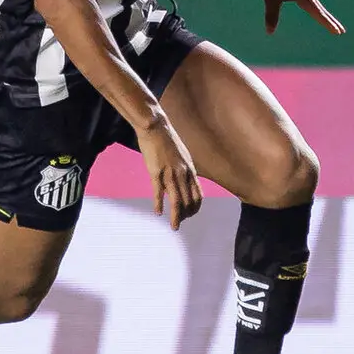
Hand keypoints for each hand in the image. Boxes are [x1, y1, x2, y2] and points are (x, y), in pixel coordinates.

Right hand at [138, 112, 202, 228]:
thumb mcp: (181, 156)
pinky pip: (158, 192)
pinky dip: (159, 204)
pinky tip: (158, 213)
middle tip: (179, 224)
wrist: (156, 127)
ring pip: (176, 200)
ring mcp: (169, 173)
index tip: (190, 215)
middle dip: (185, 215)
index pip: (198, 195)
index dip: (195, 208)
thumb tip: (181, 181)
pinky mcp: (155, 171)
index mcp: (190, 170)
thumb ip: (182, 170)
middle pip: (188, 201)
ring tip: (174, 226)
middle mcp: (183, 173)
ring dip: (176, 216)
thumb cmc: (167, 140)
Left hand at [249, 0, 343, 36]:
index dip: (328, 24)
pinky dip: (314, 5)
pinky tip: (312, 6)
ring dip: (323, 13)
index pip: (318, 13)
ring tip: (328, 21)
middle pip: (320, 9)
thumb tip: (269, 32)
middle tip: (341, 31)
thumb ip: (272, 15)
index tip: (338, 32)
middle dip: (330, 21)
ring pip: (315, 3)